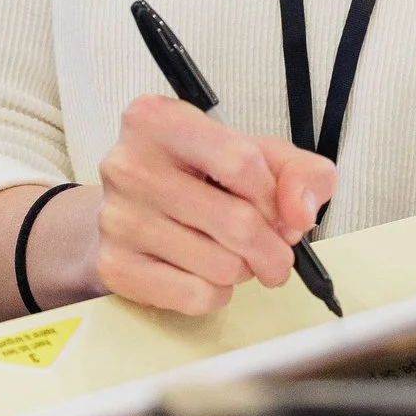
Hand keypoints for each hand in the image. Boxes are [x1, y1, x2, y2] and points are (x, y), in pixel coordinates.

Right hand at [94, 93, 334, 316]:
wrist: (130, 211)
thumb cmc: (195, 177)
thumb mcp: (254, 154)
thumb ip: (299, 172)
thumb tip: (299, 213)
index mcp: (158, 119)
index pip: (241, 162)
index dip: (276, 198)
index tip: (282, 213)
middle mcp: (129, 164)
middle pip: (238, 222)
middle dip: (271, 248)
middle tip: (274, 252)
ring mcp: (118, 218)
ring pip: (221, 266)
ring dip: (242, 269)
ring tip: (229, 253)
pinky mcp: (116, 266)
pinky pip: (195, 296)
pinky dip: (216, 293)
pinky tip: (204, 272)